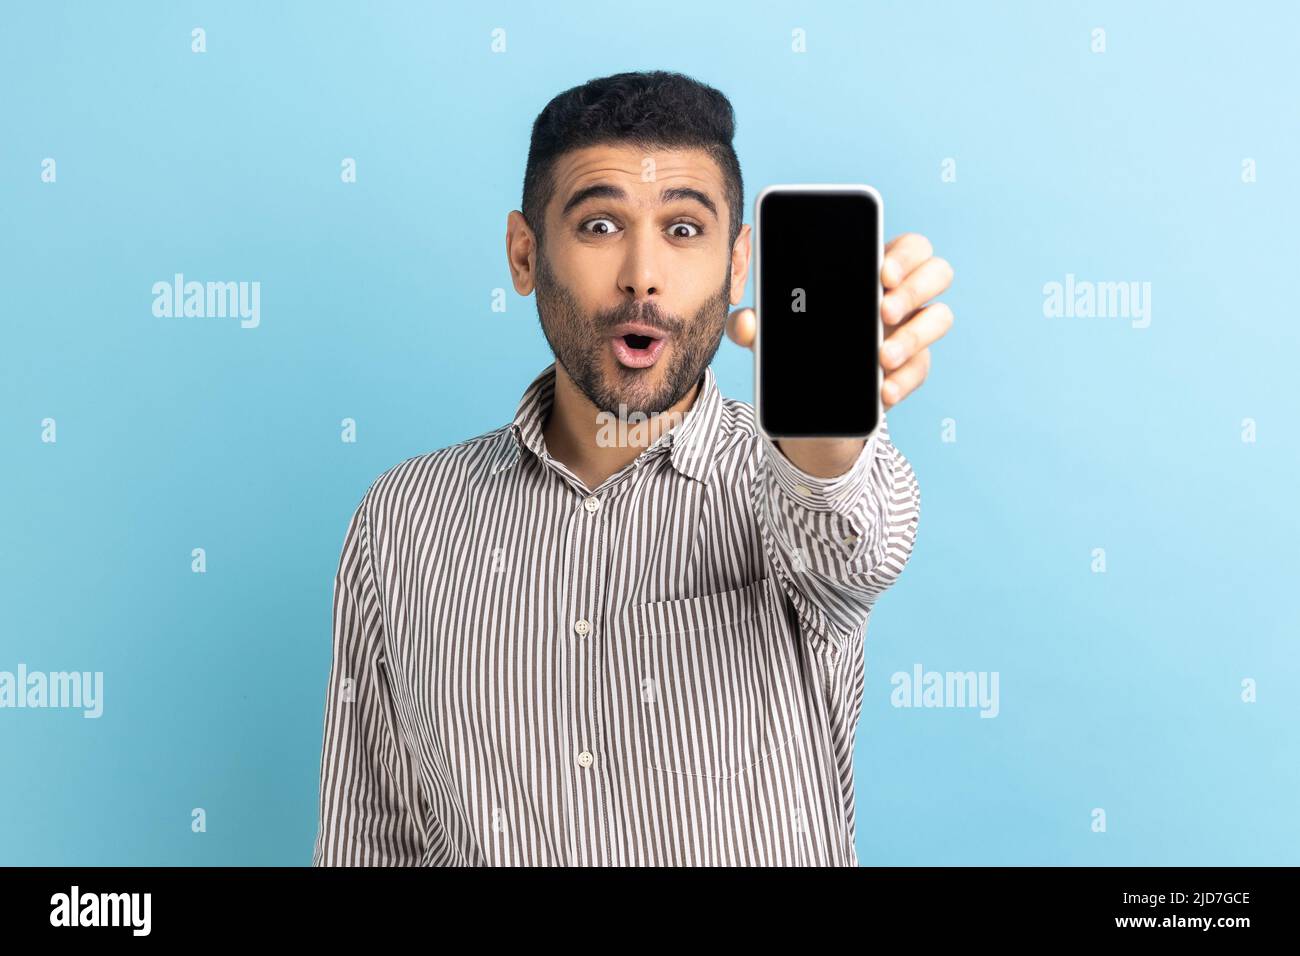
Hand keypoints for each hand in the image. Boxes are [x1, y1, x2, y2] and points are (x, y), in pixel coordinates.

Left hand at [725, 231, 951, 476]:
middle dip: (915, 287)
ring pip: (940, 317)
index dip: (903, 253)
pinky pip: (923, 368)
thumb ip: (754, 325)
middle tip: (882, 309)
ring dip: (915, 335)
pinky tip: (883, 391)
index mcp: (871, 271)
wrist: (811, 400)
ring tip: (882, 356)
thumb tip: (744, 322)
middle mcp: (901, 295)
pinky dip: (905, 379)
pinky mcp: (912, 368)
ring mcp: (911, 331)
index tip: (882, 271)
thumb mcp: (772, 335)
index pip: (906, 246)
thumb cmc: (798, 345)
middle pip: (936, 271)